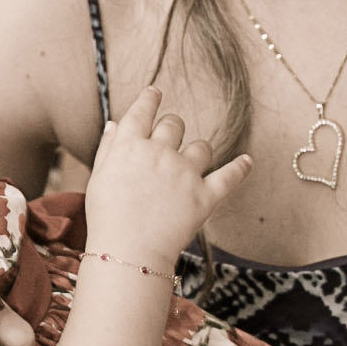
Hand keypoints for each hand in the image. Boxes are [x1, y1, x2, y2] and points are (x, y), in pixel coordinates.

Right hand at [83, 87, 249, 270]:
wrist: (128, 253)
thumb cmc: (107, 219)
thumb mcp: (98, 178)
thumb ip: (108, 148)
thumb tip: (116, 124)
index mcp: (130, 146)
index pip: (143, 110)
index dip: (150, 98)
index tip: (154, 92)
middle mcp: (160, 152)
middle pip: (174, 124)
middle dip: (173, 127)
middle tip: (169, 137)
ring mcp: (185, 173)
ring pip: (202, 147)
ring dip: (198, 151)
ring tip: (193, 162)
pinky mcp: (205, 195)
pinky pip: (230, 175)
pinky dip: (241, 168)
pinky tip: (248, 161)